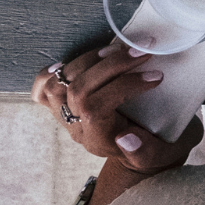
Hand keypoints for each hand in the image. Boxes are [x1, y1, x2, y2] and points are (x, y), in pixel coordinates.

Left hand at [31, 44, 200, 173]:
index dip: (125, 85)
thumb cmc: (155, 149)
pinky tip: (70, 63)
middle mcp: (77, 128)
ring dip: (89, 60)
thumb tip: (126, 138)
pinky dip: (51, 74)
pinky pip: (43, 90)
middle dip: (112, 65)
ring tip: (119, 49)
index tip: (157, 76)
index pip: (96, 108)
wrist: (139, 153)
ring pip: (59, 84)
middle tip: (143, 52)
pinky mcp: (64, 105)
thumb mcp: (161, 155)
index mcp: (99, 140)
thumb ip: (145, 152)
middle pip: (78, 89)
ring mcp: (67, 116)